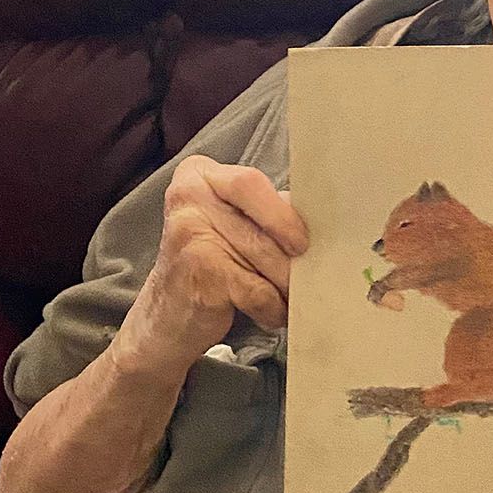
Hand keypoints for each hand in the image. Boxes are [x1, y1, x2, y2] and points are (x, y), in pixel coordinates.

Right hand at [119, 157, 308, 381]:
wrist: (165, 318)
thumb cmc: (210, 266)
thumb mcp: (231, 224)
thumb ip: (267, 210)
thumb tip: (328, 218)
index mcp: (199, 174)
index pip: (252, 182)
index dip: (285, 213)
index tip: (305, 240)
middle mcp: (189, 196)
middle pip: (262, 222)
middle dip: (292, 254)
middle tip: (312, 274)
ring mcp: (189, 233)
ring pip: (264, 257)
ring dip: (287, 284)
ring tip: (291, 297)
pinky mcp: (197, 273)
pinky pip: (257, 290)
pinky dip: (272, 307)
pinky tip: (271, 314)